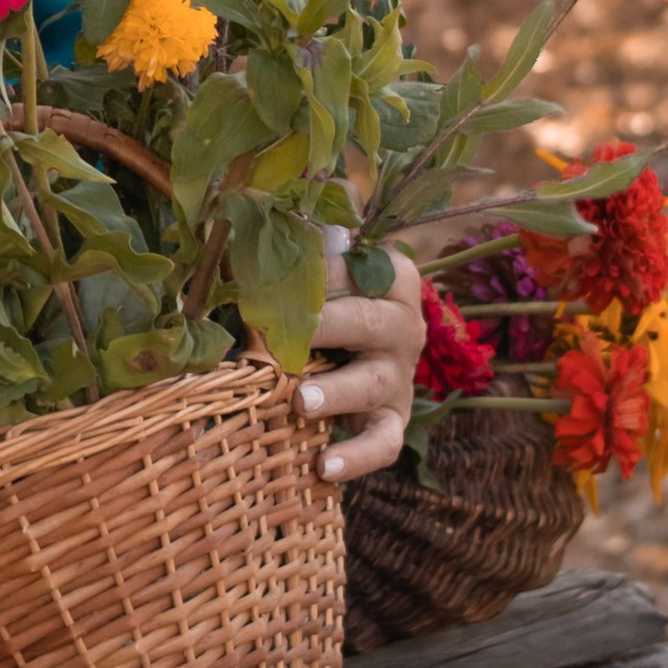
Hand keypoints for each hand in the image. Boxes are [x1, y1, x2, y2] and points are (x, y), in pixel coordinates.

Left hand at [300, 248, 424, 482]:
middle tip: (291, 336)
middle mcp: (403, 324)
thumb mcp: (321, 262)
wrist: (357, 348)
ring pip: (373, 384)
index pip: (356, 268)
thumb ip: (302, 236)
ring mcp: (400, 376)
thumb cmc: (330, 295)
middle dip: (328, 327)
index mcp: (389, 277)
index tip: (277, 276)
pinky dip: (355, 457)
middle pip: (369, 321)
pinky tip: (322, 467)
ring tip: (301, 401)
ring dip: (337, 392)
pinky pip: (382, 443)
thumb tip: (264, 200)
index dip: (320, 273)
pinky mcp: (393, 419)